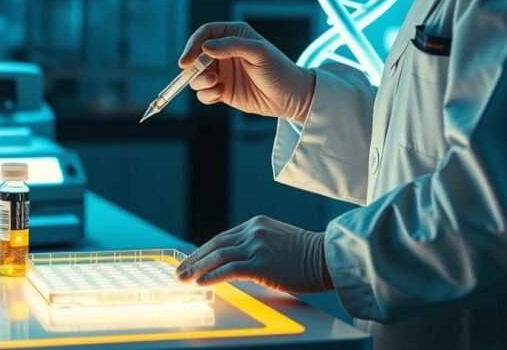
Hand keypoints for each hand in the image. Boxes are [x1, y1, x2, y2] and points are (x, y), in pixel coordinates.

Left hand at [175, 215, 332, 293]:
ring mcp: (257, 246)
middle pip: (215, 244)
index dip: (203, 250)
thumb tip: (238, 262)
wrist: (327, 257)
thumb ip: (257, 245)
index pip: (222, 237)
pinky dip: (212, 276)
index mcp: (256, 224)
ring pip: (218, 255)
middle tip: (179, 270)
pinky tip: (201, 282)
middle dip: (194, 258)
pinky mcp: (262, 263)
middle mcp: (253, 231)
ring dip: (197, 268)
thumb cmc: (307, 255)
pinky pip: (230, 269)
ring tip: (184, 278)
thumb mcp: (277, 241)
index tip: (191, 260)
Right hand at [179, 22, 315, 122]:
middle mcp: (224, 52)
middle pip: (196, 55)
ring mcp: (222, 72)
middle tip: (200, 75)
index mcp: (234, 35)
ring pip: (196, 75)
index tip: (186, 60)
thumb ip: (232, 46)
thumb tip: (206, 47)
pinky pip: (203, 92)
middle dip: (193, 66)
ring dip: (199, 81)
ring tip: (215, 85)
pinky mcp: (222, 90)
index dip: (193, 45)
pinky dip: (206, 95)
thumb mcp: (259, 52)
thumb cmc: (279, 69)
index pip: (205, 34)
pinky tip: (220, 95)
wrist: (291, 97)